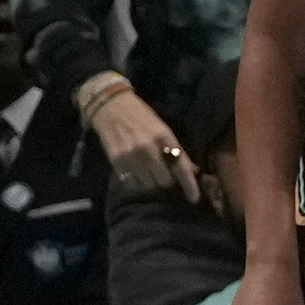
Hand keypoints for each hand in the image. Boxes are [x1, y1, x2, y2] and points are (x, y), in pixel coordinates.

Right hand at [85, 85, 199, 202]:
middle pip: (165, 181)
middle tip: (163, 172)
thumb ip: (177, 150)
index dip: (189, 185)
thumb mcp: (163, 129)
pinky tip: (136, 172)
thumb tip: (193, 170)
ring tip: (148, 171)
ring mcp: (131, 156)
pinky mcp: (116, 161)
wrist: (110, 106)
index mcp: (164, 137)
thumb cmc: (141, 117)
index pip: (180, 167)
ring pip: (148, 184)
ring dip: (151, 182)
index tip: (194, 198)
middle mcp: (148, 148)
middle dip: (167, 180)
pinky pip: (132, 183)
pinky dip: (137, 182)